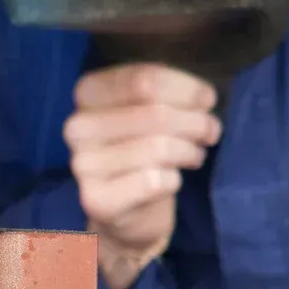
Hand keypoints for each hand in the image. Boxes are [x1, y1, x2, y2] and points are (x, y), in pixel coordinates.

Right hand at [63, 63, 220, 288]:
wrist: (125, 207)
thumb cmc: (142, 146)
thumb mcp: (150, 107)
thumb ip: (169, 94)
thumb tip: (204, 98)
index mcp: (88, 92)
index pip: (145, 80)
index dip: (186, 89)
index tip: (207, 100)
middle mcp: (78, 126)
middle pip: (156, 114)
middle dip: (195, 122)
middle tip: (210, 131)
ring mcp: (82, 164)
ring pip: (159, 148)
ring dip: (190, 151)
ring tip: (194, 155)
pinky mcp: (96, 199)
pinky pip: (154, 181)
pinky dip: (174, 180)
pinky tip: (171, 179)